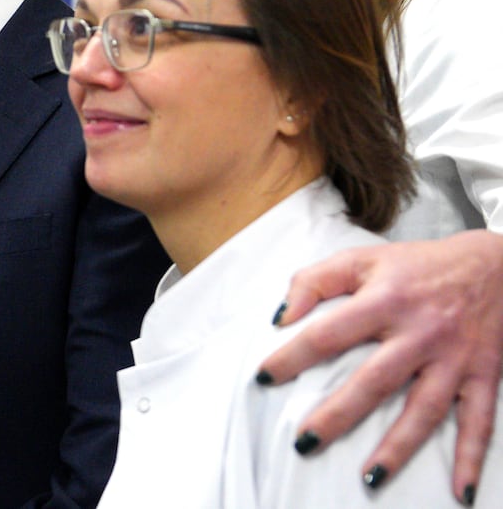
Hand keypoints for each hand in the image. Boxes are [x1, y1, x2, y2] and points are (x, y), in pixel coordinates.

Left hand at [259, 230, 502, 505]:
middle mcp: (419, 332)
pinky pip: (479, 421)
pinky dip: (471, 458)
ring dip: (398, 447)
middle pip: (374, 381)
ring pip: (424, 409)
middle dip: (339, 415)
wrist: (495, 266)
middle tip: (306, 442)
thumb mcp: (363, 259)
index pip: (328, 333)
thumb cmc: (418, 265)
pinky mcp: (484, 374)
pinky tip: (460, 492)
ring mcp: (453, 358)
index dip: (293, 356)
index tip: (263, 378)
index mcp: (384, 300)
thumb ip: (315, 280)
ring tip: (370, 478)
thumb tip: (280, 316)